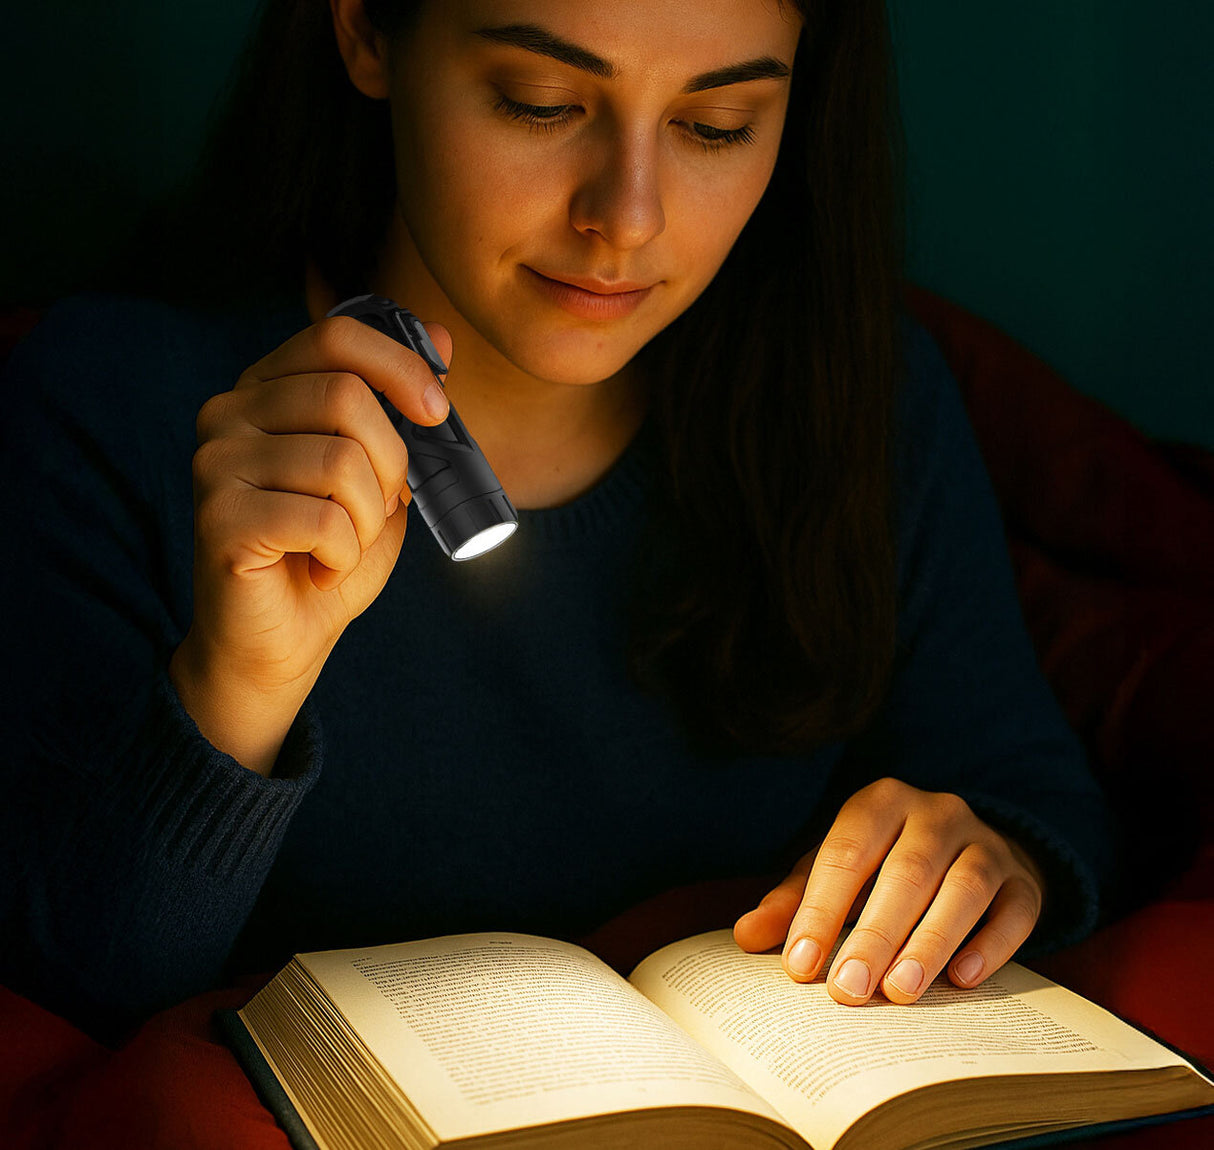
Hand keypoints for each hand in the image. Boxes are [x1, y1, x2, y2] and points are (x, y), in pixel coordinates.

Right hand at [170, 314, 451, 772]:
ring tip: (341, 548)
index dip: (400, 365)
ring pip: (342, 462)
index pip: (336, 337)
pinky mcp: (219, 517)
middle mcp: (228, 412)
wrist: (278, 643)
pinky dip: (344, 557)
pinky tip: (319, 570)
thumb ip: (400, 410)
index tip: (436, 411)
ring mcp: (216, 462)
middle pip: (347, 398)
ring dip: (368, 521)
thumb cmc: (327, 556)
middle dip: (390, 465)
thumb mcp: (379, 476)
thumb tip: (442, 336)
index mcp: (265, 389)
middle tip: (375, 513)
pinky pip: (324, 521)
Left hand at [733, 778, 1044, 1003]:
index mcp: (879, 802)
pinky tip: (963, 979)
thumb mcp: (834, 870)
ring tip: (901, 991)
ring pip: (962, 887)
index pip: (845, 853)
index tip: (800, 966)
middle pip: (906, 872)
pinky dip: (991, 945)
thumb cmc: (882, 863)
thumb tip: (747, 936)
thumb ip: (793, 901)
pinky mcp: (1023, 879)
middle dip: (873, 935)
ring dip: (931, 942)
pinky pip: (1016, 909)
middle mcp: (935, 812)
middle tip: (848, 991)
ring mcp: (985, 842)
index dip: (820, 910)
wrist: (965, 850)